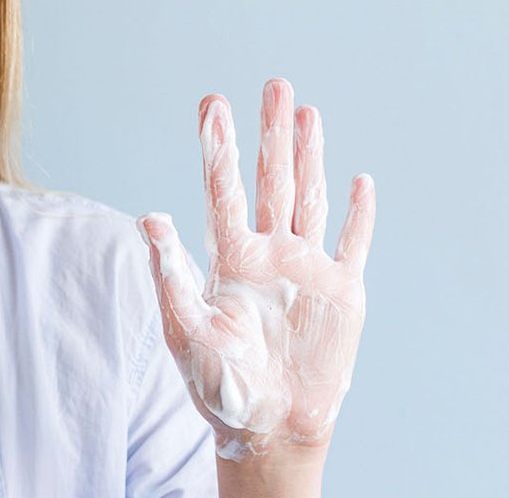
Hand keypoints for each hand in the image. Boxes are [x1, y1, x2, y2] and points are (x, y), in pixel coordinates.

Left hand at [138, 77, 375, 461]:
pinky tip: (359, 180)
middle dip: (271, 134)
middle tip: (272, 85)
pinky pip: (354, 245)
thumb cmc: (217, 382)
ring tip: (306, 112)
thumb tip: (149, 218)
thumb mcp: (186, 329)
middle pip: (272, 181)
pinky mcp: (343, 293)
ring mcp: (308, 269)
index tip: (212, 106)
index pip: (225, 191)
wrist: (266, 424)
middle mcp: (269, 253)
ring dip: (311, 156)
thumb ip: (169, 275)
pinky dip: (359, 215)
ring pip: (309, 199)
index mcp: (229, 259)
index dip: (220, 149)